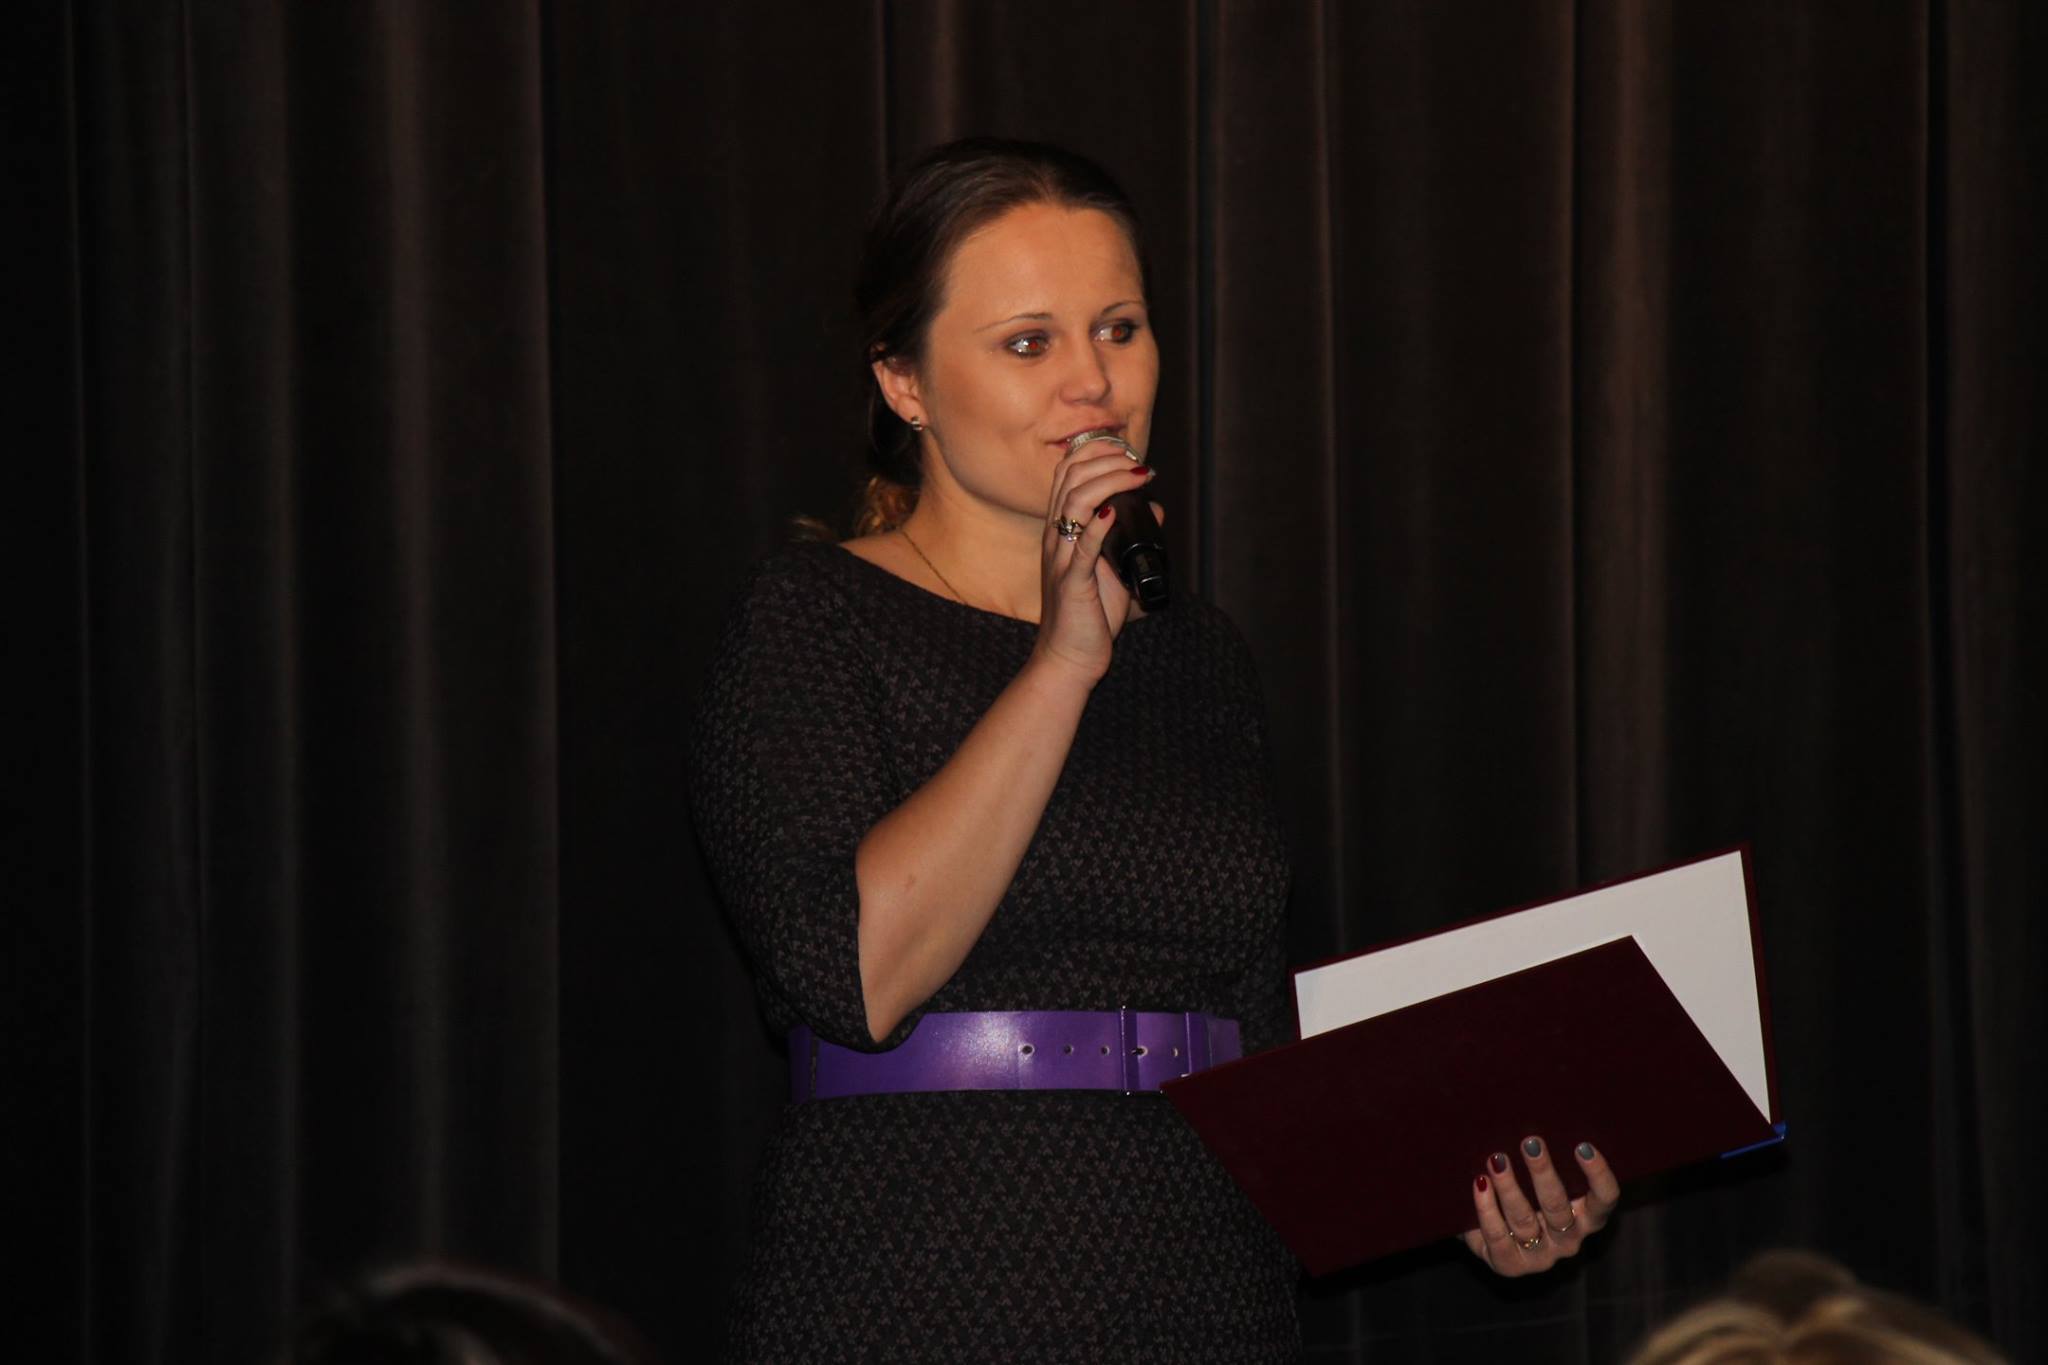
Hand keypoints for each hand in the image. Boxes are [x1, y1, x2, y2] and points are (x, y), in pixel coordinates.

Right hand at [1031, 439, 1159, 681]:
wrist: (1069, 656)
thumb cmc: (1089, 614)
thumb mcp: (1112, 566)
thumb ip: (1130, 535)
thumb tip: (1155, 507)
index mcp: (1061, 529)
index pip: (1068, 472)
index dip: (1096, 452)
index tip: (1128, 453)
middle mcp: (1056, 537)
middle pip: (1071, 477)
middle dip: (1107, 459)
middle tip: (1139, 463)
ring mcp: (1061, 558)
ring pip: (1074, 502)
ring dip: (1109, 481)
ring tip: (1137, 476)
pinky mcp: (1071, 583)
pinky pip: (1081, 549)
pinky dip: (1097, 526)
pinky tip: (1114, 512)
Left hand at [1462, 1138, 1619, 1276]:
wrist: (1488, 1229)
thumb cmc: (1525, 1191)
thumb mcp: (1540, 1177)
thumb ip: (1545, 1156)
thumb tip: (1537, 1110)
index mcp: (1586, 1217)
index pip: (1604, 1200)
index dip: (1598, 1175)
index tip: (1583, 1146)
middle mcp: (1568, 1239)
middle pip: (1557, 1207)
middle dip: (1543, 1173)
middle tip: (1530, 1143)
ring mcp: (1540, 1256)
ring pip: (1524, 1220)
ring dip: (1509, 1187)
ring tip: (1496, 1159)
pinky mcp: (1510, 1265)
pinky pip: (1497, 1236)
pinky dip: (1486, 1208)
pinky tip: (1480, 1183)